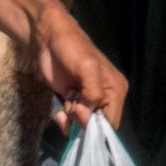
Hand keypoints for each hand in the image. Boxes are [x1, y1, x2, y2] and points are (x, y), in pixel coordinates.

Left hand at [37, 12, 126, 130]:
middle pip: (96, 125)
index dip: (97, 127)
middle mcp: (104, 98)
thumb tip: (89, 115)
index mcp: (116, 91)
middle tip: (72, 104)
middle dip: (82, 121)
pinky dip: (64, 120)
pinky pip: (70, 121)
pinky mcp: (71, 101)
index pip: (112, 122)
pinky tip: (59, 111)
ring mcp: (86, 101)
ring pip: (81, 124)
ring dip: (71, 119)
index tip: (82, 117)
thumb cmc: (73, 49)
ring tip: (67, 98)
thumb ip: (93, 93)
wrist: (49, 39)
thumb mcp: (88, 68)